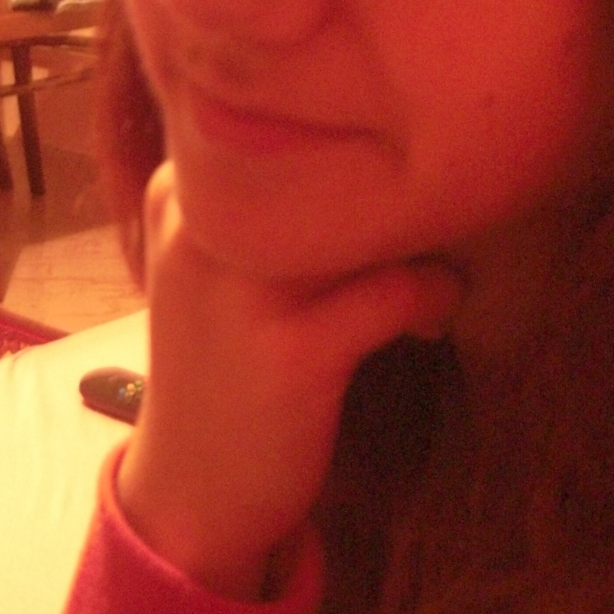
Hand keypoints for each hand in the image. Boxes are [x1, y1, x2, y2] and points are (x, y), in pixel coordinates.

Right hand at [116, 162, 463, 599]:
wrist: (192, 489)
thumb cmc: (222, 361)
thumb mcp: (221, 262)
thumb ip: (270, 195)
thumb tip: (377, 134)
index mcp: (178, 189)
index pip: (286, 123)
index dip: (354, 142)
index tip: (393, 176)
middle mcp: (199, 223)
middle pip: (331, 158)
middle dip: (394, 187)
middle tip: (435, 219)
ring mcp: (242, 285)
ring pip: (368, 215)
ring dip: (421, 239)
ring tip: (431, 271)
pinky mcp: (292, 348)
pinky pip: (397, 290)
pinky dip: (433, 296)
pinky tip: (430, 318)